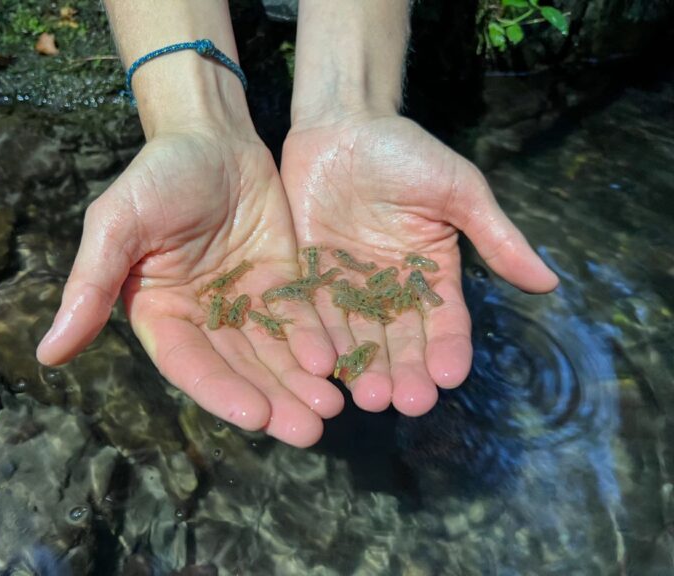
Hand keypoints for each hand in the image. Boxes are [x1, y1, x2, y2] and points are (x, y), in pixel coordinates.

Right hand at [37, 128, 341, 446]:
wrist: (211, 135)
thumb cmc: (157, 174)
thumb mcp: (117, 223)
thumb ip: (90, 286)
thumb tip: (47, 355)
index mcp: (162, 314)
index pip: (192, 365)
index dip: (221, 392)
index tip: (256, 416)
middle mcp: (205, 319)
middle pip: (242, 370)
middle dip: (275, 400)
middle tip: (311, 430)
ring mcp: (246, 303)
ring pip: (275, 354)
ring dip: (301, 384)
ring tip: (330, 411)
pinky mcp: (280, 284)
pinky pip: (299, 320)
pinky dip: (316, 343)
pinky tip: (337, 363)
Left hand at [281, 114, 558, 414]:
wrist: (343, 123)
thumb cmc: (406, 152)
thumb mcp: (459, 191)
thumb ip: (496, 237)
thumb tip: (549, 284)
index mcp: (431, 273)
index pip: (444, 321)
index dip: (446, 349)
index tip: (448, 377)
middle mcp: (390, 288)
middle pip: (400, 339)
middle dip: (403, 371)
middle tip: (405, 402)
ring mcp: (349, 285)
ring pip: (358, 335)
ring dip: (363, 367)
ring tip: (367, 397)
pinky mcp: (310, 277)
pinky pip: (315, 313)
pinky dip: (320, 340)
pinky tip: (326, 367)